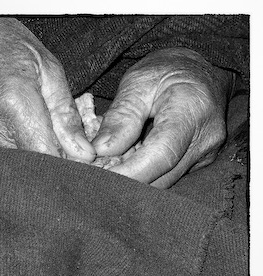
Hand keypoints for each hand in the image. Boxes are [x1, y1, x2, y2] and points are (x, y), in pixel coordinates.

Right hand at [0, 16, 94, 161]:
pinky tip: (7, 130)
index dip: (66, 161)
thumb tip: (83, 155)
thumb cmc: (5, 44)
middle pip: (28, 165)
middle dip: (47, 159)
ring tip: (27, 128)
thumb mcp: (48, 69)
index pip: (47, 156)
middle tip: (53, 139)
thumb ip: (66, 116)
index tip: (74, 156)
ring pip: (9, 166)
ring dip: (25, 156)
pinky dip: (5, 151)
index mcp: (12, 101)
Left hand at [92, 48, 233, 187]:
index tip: (100, 179)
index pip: (161, 155)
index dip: (130, 173)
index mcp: (192, 111)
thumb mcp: (137, 83)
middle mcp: (206, 138)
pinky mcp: (199, 161)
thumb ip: (120, 117)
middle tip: (94, 174)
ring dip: (134, 179)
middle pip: (162, 177)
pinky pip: (167, 175)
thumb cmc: (165, 70)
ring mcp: (206, 153)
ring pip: (164, 181)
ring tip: (108, 166)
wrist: (195, 70)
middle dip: (126, 181)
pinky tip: (127, 162)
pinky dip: (144, 173)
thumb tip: (100, 150)